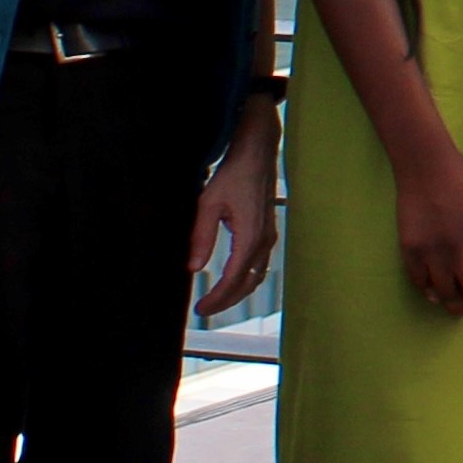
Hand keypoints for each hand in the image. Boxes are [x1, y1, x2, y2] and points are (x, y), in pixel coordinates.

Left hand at [190, 103, 280, 316]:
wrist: (258, 151)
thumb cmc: (234, 173)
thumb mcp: (209, 203)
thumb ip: (201, 237)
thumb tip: (193, 267)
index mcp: (251, 236)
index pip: (234, 278)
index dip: (218, 297)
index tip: (201, 309)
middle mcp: (265, 240)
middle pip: (249, 282)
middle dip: (228, 300)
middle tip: (206, 311)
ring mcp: (269, 235)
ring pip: (257, 275)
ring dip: (238, 291)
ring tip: (217, 299)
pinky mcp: (268, 230)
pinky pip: (260, 263)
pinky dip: (246, 277)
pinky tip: (233, 279)